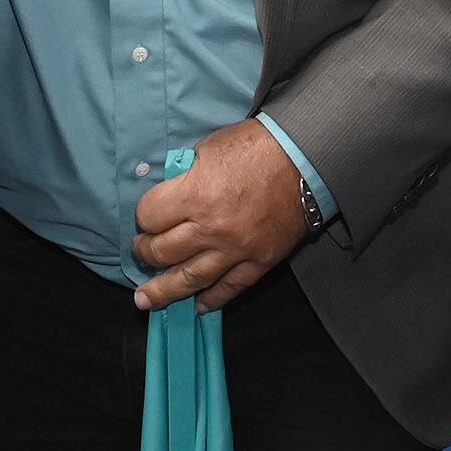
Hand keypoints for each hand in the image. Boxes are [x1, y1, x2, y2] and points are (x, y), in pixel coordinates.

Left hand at [129, 119, 309, 312]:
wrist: (307, 157)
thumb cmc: (258, 145)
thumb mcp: (211, 147)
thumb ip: (186, 174)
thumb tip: (171, 193)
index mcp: (196, 194)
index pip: (149, 215)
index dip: (144, 215)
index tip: (147, 215)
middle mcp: (211, 227)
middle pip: (162, 251)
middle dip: (146, 252)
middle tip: (143, 251)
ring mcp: (236, 249)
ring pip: (189, 279)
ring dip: (163, 291)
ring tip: (145, 300)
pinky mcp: (259, 261)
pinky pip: (230, 288)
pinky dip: (211, 299)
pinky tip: (197, 305)